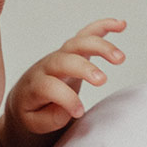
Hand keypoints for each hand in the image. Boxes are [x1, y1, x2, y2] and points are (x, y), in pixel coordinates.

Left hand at [4, 19, 125, 135]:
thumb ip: (48, 119)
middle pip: (65, 59)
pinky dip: (103, 26)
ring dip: (100, 47)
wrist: (26, 95)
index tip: (79, 112)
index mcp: (36, 84)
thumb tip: (68, 110)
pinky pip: (87, 33)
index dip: (66, 99)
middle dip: (84, 68)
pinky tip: (120, 25)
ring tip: (120, 58)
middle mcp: (48, 65)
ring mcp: (61, 55)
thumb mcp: (33, 121)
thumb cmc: (32, 110)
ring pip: (78, 43)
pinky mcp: (73, 50)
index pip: (49, 86)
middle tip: (102, 81)